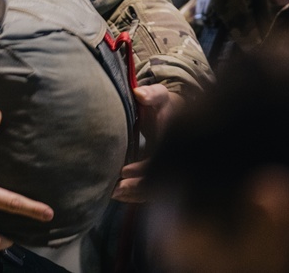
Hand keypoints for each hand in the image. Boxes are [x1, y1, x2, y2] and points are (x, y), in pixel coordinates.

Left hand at [112, 84, 178, 202]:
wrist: (171, 115)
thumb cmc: (163, 106)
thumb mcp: (159, 97)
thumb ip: (151, 94)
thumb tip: (139, 94)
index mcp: (176, 146)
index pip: (161, 164)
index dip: (143, 171)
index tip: (123, 171)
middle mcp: (175, 164)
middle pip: (158, 185)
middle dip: (136, 189)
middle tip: (114, 189)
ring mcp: (168, 174)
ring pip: (153, 193)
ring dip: (133, 195)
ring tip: (111, 193)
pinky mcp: (160, 179)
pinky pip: (149, 192)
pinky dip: (133, 195)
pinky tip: (116, 193)